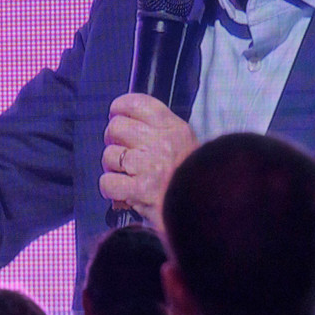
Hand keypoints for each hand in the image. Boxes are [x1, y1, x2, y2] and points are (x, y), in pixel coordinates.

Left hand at [99, 93, 198, 229]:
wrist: (208, 211)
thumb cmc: (195, 181)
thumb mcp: (187, 145)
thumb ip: (161, 131)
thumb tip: (128, 123)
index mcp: (174, 129)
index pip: (137, 103)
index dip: (120, 108)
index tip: (117, 115)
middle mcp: (161, 143)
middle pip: (116, 127)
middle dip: (113, 141)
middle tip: (122, 153)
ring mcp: (148, 166)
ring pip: (109, 155)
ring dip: (113, 168)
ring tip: (127, 177)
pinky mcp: (138, 190)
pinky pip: (107, 182)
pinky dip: (111, 189)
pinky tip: (123, 193)